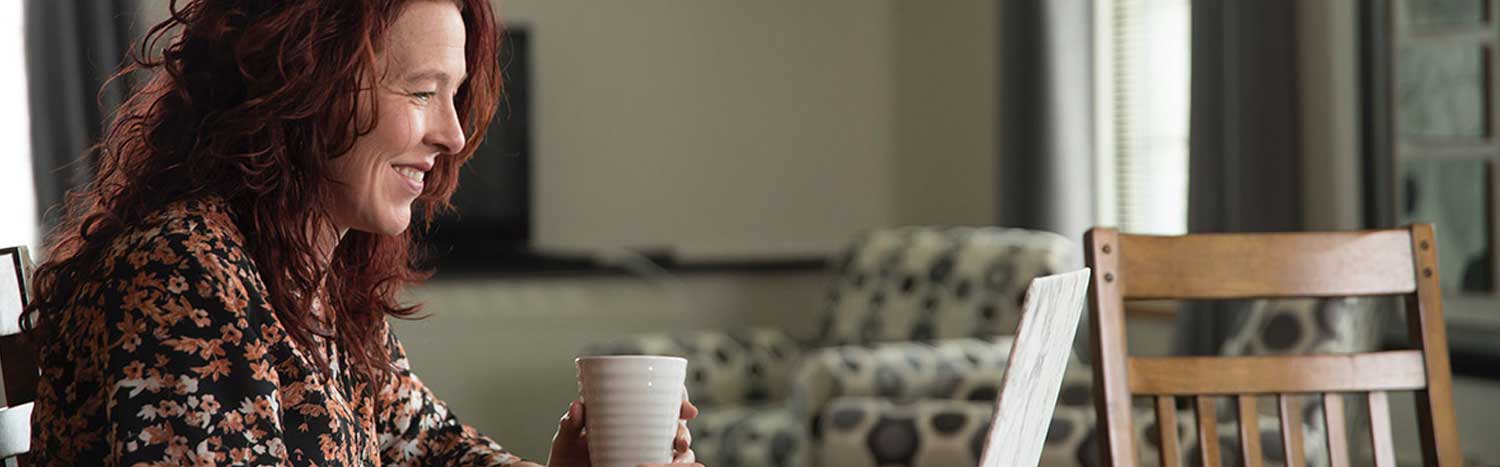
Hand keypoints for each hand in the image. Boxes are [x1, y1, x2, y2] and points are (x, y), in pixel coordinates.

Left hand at [547, 386, 702, 466]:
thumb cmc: (566, 459)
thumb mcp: (565, 442)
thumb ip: (569, 426)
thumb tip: (577, 406)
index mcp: (627, 413)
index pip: (660, 398)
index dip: (680, 399)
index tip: (688, 410)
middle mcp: (643, 431)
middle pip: (676, 424)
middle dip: (685, 432)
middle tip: (680, 442)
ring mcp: (647, 452)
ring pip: (679, 450)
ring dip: (684, 456)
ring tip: (676, 460)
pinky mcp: (647, 466)